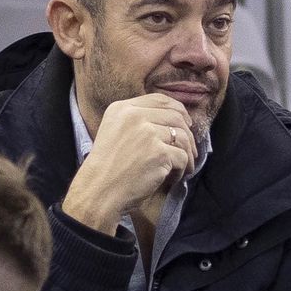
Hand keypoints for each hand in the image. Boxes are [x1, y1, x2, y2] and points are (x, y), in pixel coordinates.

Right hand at [60, 94, 196, 233]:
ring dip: (188, 154)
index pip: (160, 100)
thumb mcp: (114, 132)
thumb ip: (138, 121)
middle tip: (191, 150)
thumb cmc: (108, 167)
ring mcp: (148, 134)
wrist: (99, 191)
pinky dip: (183, 170)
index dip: (179, 110)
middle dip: (188, 134)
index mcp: (122, 109)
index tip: (187, 123)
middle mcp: (134, 116)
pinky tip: (173, 178)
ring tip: (184, 167)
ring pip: (183, 137)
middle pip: (176, 117)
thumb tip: (176, 119)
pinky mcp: (159, 153)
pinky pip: (183, 157)